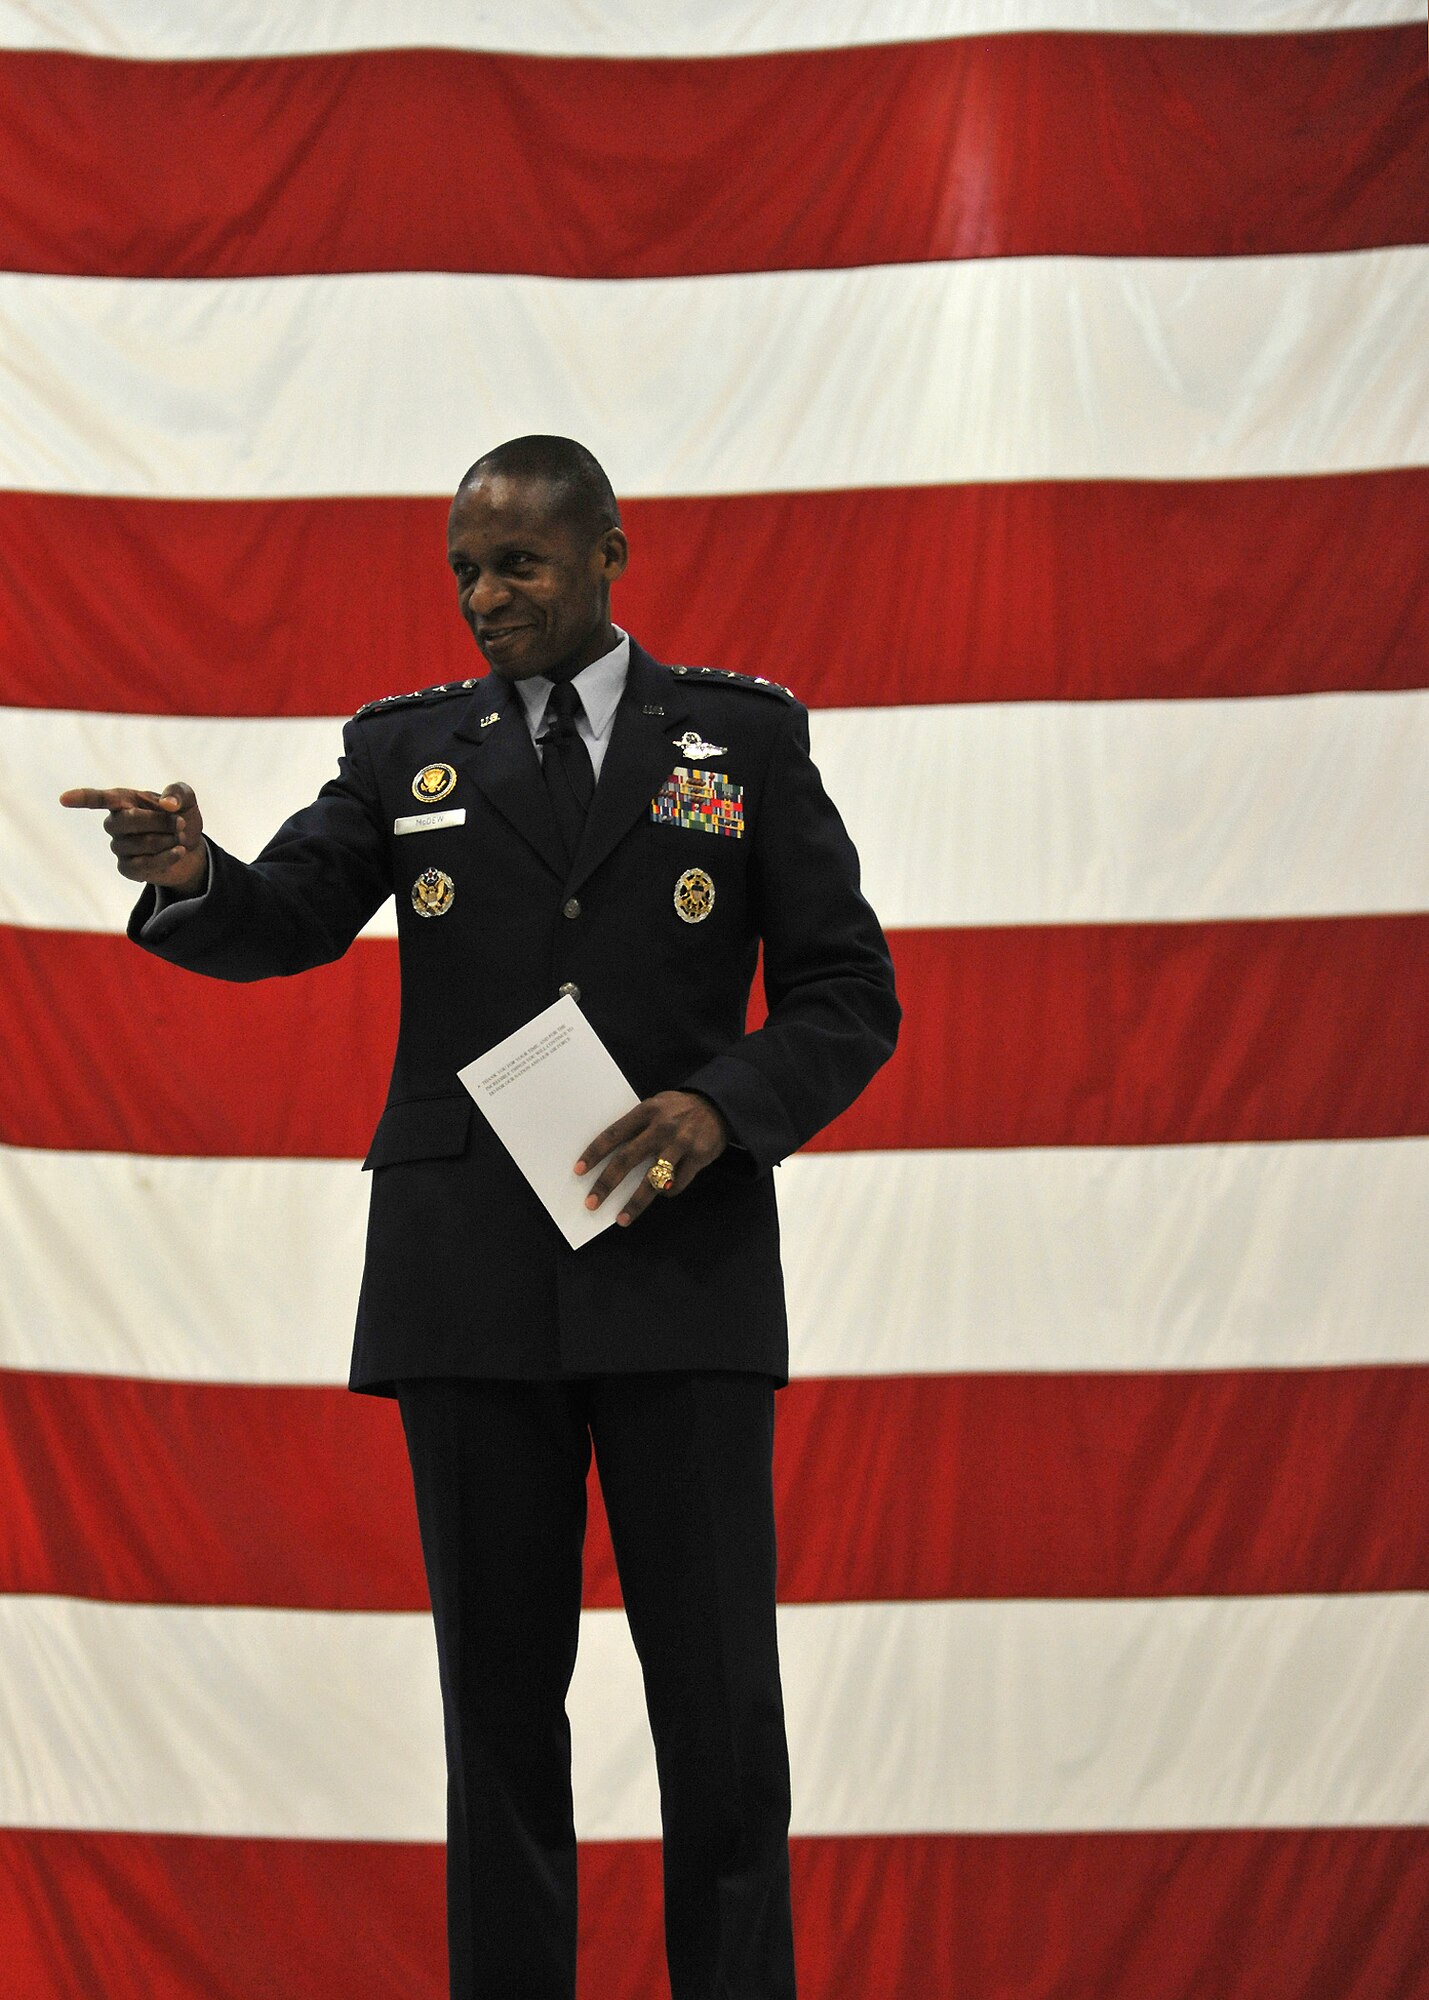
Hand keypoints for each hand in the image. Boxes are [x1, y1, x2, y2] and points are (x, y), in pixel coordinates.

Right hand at [59, 781, 207, 895]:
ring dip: (168, 840)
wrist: (191, 847)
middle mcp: (114, 823)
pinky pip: (143, 865)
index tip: (63, 799)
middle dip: (160, 821)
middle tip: (180, 822)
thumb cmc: (180, 817)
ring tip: (180, 837)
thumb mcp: (186, 800)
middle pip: (127, 820)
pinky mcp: (126, 868)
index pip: (97, 799)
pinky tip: (179, 851)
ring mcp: (118, 847)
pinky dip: (167, 857)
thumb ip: (178, 793)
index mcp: (122, 800)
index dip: (81, 798)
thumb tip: (167, 804)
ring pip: (140, 843)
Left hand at [576, 1090, 728, 1226]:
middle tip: (592, 1203)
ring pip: (652, 1179)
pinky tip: (661, 1195)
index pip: (614, 1134)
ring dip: (635, 1202)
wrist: (719, 1104)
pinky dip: (666, 1192)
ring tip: (621, 1218)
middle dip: (607, 1183)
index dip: (595, 1153)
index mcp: (647, 1111)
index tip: (579, 1171)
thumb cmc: (679, 1108)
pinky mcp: (698, 1156)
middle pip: (627, 1158)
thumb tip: (609, 1153)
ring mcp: (681, 1143)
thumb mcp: (656, 1105)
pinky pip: (676, 1183)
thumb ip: (637, 1124)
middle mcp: (662, 1127)